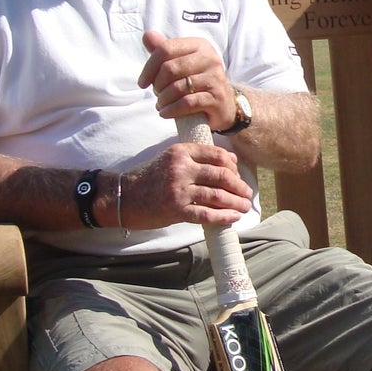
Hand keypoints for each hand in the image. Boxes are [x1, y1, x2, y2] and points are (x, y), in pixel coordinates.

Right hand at [119, 143, 251, 228]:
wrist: (124, 197)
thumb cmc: (151, 178)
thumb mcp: (172, 160)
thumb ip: (199, 158)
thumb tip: (232, 159)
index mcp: (181, 152)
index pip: (217, 155)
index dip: (233, 166)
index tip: (239, 175)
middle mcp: (181, 168)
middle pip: (221, 175)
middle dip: (239, 186)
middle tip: (247, 193)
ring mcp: (178, 189)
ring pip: (217, 195)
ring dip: (235, 202)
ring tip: (244, 207)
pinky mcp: (175, 209)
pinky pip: (206, 214)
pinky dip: (223, 217)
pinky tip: (233, 218)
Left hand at [138, 31, 238, 129]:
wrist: (224, 105)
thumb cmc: (198, 83)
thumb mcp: (182, 63)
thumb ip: (164, 50)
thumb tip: (147, 35)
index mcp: (200, 46)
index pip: (165, 49)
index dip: (149, 67)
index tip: (142, 82)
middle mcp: (210, 58)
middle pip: (170, 68)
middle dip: (157, 85)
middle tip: (157, 94)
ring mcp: (215, 78)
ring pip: (177, 87)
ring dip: (163, 99)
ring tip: (161, 105)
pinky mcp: (216, 98)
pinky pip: (187, 103)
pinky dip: (172, 109)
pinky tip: (166, 113)